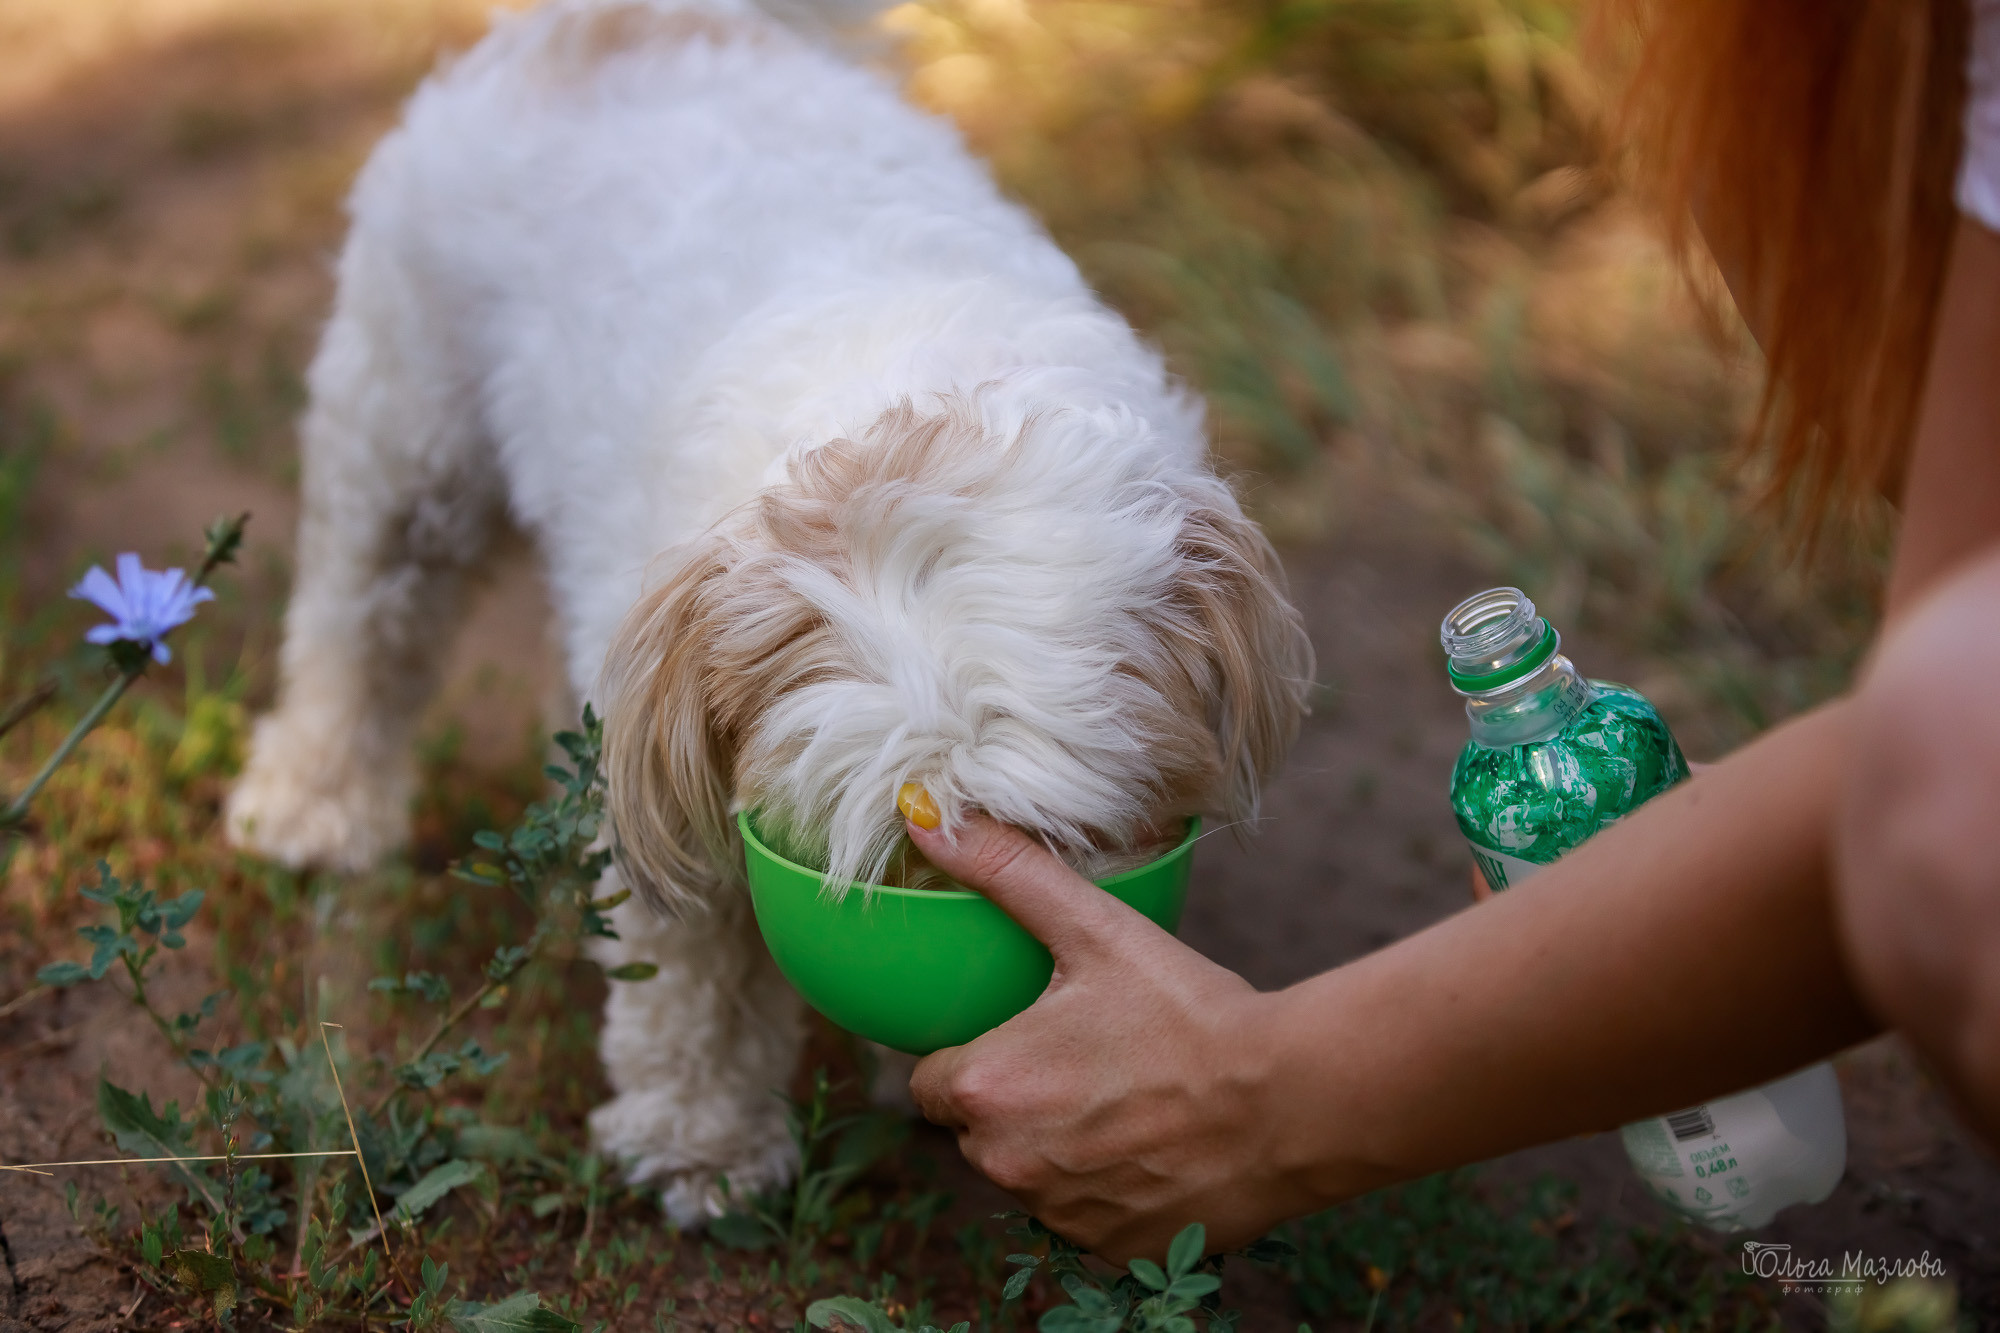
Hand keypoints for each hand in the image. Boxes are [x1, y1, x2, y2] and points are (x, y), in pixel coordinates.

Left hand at [903, 813, 1315, 1262]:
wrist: (1288, 1102)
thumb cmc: (1189, 1013)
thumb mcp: (1096, 930)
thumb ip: (1006, 874)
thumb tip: (925, 815)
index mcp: (983, 1088)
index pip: (930, 1082)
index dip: (969, 1056)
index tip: (1015, 1036)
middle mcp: (1004, 1163)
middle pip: (978, 1131)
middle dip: (1012, 1100)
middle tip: (1081, 1058)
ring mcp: (1057, 1215)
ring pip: (1030, 1174)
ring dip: (1055, 1146)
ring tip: (1122, 1099)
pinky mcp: (1109, 1249)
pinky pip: (1082, 1215)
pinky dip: (1104, 1187)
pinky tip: (1150, 1148)